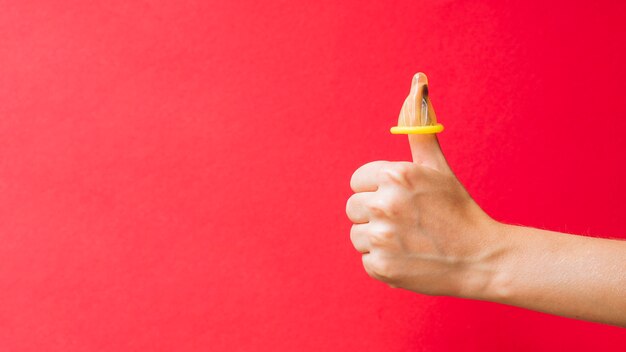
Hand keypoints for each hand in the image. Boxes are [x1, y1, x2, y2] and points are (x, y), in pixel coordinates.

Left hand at [346, 134, 501, 296]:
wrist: (481, 258)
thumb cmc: (456, 209)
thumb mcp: (437, 167)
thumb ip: (419, 130)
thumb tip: (418, 78)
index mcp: (395, 175)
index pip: (357, 181)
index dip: (377, 190)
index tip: (399, 200)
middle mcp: (385, 203)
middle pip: (352, 208)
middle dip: (374, 214)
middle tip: (405, 222)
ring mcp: (382, 237)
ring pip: (357, 235)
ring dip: (377, 240)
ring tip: (408, 240)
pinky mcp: (381, 266)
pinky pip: (367, 260)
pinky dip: (385, 263)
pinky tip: (409, 258)